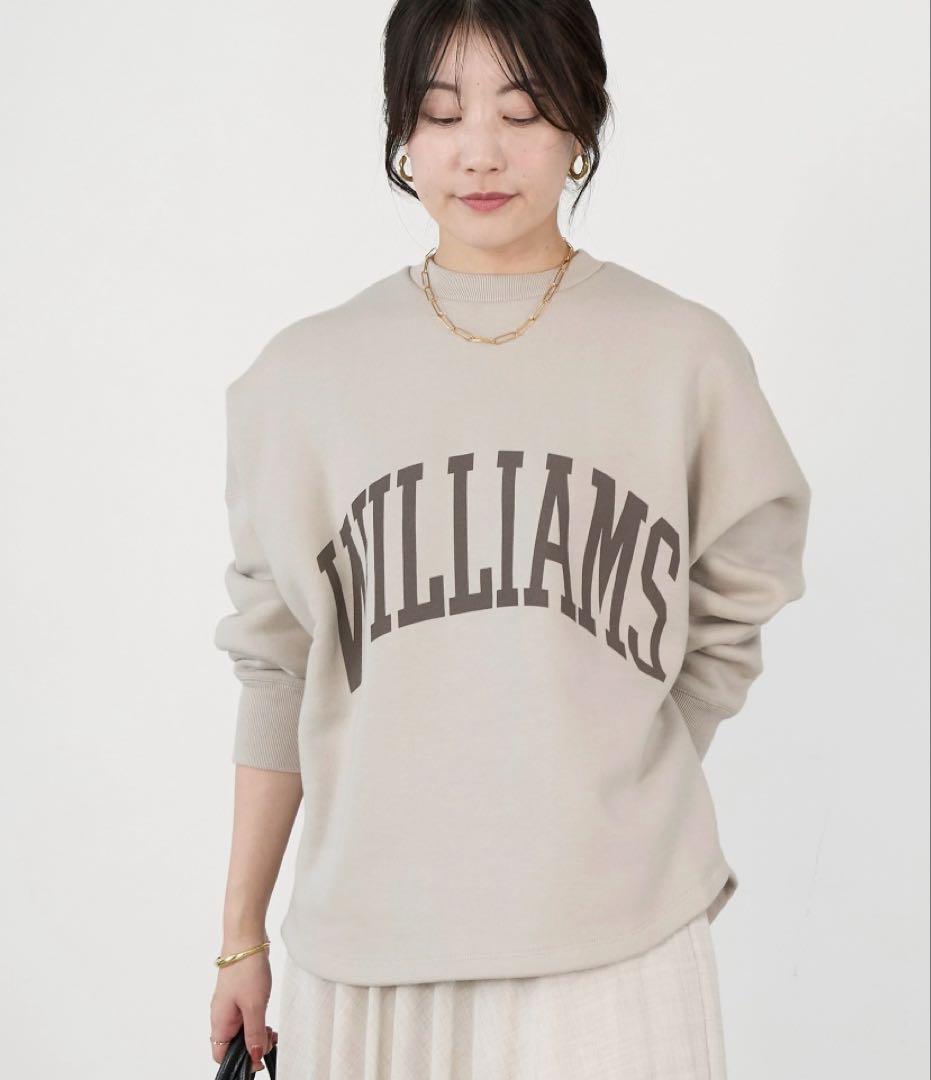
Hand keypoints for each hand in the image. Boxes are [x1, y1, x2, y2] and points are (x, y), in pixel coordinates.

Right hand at [209, 946, 277, 1071]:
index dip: (239, 1061)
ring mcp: (230, 1003)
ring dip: (257, 1034)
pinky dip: (257, 1020)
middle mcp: (222, 1015)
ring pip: (242, 1029)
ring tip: (272, 1031)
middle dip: (252, 1047)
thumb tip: (254, 1056)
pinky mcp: (240, 993)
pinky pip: (246, 1015)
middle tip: (271, 1041)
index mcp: (220, 1021)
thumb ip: (254, 1033)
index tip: (259, 1059)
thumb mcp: (254, 1006)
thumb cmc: (246, 969)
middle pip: (233, 1043)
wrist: (246, 938)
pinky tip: (268, 1018)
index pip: (221, 1054)